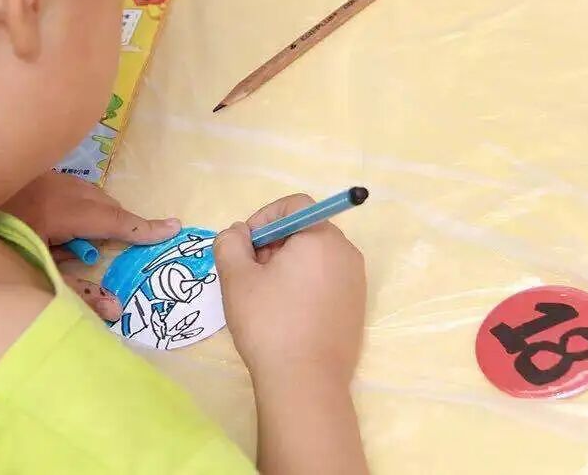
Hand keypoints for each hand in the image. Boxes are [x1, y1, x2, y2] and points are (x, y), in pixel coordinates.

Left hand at [2, 172, 180, 320]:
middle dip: (120, 220)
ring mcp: (37, 179)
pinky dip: (77, 201)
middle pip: (100, 201)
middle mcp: (53, 188)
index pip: (112, 219)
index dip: (143, 228)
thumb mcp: (30, 274)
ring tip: (98, 233)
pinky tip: (64, 220)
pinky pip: (65, 186)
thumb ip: (73, 293)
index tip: (172, 228)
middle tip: (138, 237)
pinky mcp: (24, 177)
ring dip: (97, 209)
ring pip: (82, 190)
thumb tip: (115, 309)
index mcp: (58, 211)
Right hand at [214, 194, 365, 382]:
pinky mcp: (356, 307)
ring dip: (288, 264)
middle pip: (305, 229)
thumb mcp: (236, 278)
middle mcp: (346, 253)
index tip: (245, 244)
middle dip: (274, 242)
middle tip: (250, 271)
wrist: (305, 383)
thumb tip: (238, 234)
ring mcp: (356, 282)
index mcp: (321, 238)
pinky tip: (286, 312)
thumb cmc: (269, 323)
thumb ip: (230, 243)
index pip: (294, 204)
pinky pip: (327, 279)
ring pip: (315, 256)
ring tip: (265, 294)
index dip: (264, 217)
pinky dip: (304, 284)